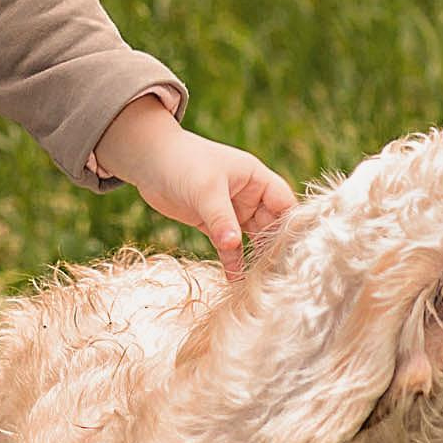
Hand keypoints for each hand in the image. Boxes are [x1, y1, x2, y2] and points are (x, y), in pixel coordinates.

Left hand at [90, 96, 300, 277]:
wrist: (148, 160)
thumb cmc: (182, 163)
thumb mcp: (205, 190)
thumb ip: (221, 219)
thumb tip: (233, 246)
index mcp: (256, 179)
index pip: (284, 204)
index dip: (291, 226)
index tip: (294, 252)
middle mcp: (249, 195)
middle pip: (272, 225)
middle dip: (274, 247)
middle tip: (278, 275)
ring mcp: (232, 211)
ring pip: (251, 238)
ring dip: (254, 257)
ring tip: (260, 282)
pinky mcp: (213, 224)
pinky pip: (229, 246)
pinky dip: (232, 261)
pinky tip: (234, 280)